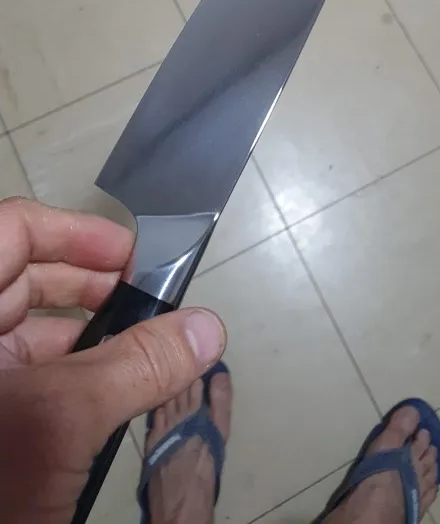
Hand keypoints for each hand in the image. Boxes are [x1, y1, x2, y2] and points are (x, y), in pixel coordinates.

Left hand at [0, 197, 225, 523]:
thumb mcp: (60, 420)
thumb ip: (135, 366)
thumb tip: (208, 327)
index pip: (13, 231)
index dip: (73, 231)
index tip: (132, 255)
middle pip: (23, 276)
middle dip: (91, 282)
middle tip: (149, 299)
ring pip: (30, 329)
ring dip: (90, 331)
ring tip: (146, 345)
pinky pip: (30, 372)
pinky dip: (75, 370)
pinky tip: (115, 387)